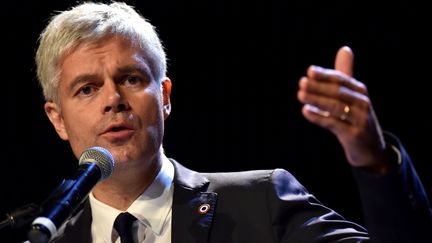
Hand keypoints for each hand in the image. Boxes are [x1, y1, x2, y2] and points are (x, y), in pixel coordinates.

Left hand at [297, 46, 391, 171]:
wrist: (371, 150)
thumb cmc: (356, 118)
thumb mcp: (352, 96)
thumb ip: (345, 74)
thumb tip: (344, 48)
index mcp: (360, 91)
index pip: (342, 80)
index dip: (325, 75)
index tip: (309, 71)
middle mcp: (362, 103)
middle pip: (338, 92)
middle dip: (319, 86)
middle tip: (301, 82)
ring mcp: (360, 119)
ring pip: (335, 107)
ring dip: (317, 100)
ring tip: (300, 95)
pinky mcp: (354, 135)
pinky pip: (334, 124)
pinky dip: (319, 117)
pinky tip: (306, 112)